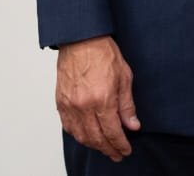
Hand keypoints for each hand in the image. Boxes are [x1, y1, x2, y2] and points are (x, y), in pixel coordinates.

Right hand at [56, 35, 139, 161]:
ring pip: (81, 136)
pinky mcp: (60, 102)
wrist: (81, 39)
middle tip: (116, 154)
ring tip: (104, 147)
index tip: (125, 150)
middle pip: (96, 138)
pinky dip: (78, 135)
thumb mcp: (124, 77)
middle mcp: (84, 105)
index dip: (120, 145)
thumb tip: (132, 125)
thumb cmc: (103, 53)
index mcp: (102, 99)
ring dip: (93, 145)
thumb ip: (127, 105)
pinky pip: (68, 126)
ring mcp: (70, 105)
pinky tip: (86, 137)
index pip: (112, 132)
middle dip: (108, 149)